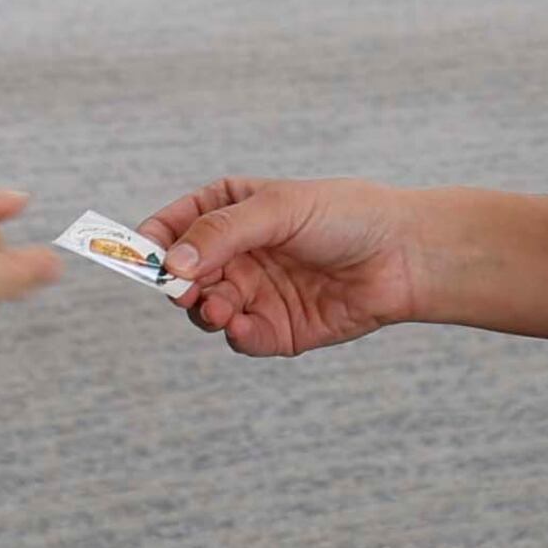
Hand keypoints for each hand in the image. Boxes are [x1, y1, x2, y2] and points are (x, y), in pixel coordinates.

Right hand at [141, 177, 429, 356]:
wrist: (406, 256)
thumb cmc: (347, 216)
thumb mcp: (279, 210)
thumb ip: (222, 233)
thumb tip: (172, 263)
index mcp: (230, 211)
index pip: (173, 226)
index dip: (152, 243)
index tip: (142, 258)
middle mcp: (237, 254)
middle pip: (183, 275)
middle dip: (176, 284)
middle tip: (180, 291)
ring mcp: (255, 293)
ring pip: (206, 309)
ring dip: (203, 311)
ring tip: (214, 309)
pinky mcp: (276, 329)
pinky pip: (240, 338)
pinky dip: (234, 335)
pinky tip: (239, 326)